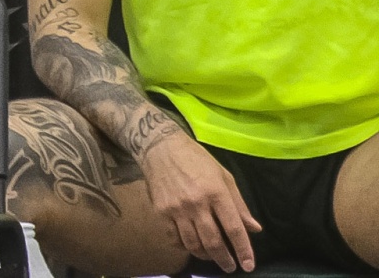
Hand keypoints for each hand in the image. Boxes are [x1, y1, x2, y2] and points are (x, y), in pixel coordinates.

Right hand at [139, 130, 259, 271]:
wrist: (160, 147)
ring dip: (206, 255)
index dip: (243, 250)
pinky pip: (174, 237)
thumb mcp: (224, 176)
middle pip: (213, 241)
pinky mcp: (161, 211)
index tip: (248, 265)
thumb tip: (254, 228)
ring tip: (212, 256)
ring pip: (193, 243)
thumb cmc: (196, 159)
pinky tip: (192, 245)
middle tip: (230, 267)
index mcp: (216, 193)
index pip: (233, 228)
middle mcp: (196, 203)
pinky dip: (185, 246)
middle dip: (224, 259)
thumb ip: (239, 204)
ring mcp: (176, 209)